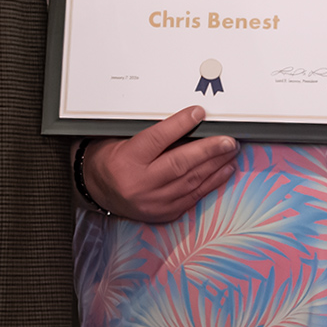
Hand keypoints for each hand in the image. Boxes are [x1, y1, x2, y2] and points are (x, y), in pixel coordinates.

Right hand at [83, 106, 237, 222]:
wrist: (96, 190)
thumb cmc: (110, 159)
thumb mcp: (121, 140)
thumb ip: (151, 134)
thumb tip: (187, 123)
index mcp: (126, 161)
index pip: (158, 139)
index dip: (181, 124)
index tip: (198, 113)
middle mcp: (139, 184)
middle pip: (180, 163)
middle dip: (209, 150)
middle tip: (228, 139)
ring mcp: (152, 202)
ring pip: (190, 181)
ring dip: (215, 165)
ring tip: (231, 151)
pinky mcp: (163, 213)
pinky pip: (192, 197)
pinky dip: (211, 182)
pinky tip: (223, 170)